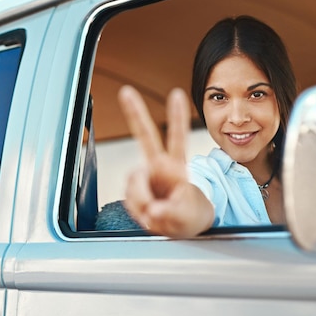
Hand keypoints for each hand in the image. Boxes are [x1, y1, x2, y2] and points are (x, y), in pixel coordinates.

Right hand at [118, 85, 213, 237]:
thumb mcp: (186, 218)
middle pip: (146, 136)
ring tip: (156, 213)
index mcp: (177, 166)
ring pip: (133, 183)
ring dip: (141, 201)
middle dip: (135, 113)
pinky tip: (148, 213)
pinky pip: (129, 198)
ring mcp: (145, 175)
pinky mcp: (135, 188)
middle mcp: (159, 165)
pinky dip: (137, 210)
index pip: (178, 139)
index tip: (176, 95)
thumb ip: (170, 213)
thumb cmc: (189, 215)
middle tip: (126, 91)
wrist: (181, 224)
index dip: (177, 118)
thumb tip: (151, 209)